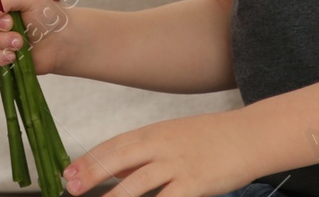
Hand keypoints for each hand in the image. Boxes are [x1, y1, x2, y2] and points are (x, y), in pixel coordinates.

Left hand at [61, 112, 258, 196]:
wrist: (249, 135)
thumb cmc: (213, 138)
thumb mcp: (175, 136)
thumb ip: (148, 151)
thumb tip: (120, 167)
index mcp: (154, 132)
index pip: (114, 145)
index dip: (90, 159)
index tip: (68, 172)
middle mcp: (161, 145)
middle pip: (119, 159)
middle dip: (92, 174)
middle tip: (70, 187)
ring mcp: (178, 164)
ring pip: (138, 183)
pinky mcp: (195, 183)